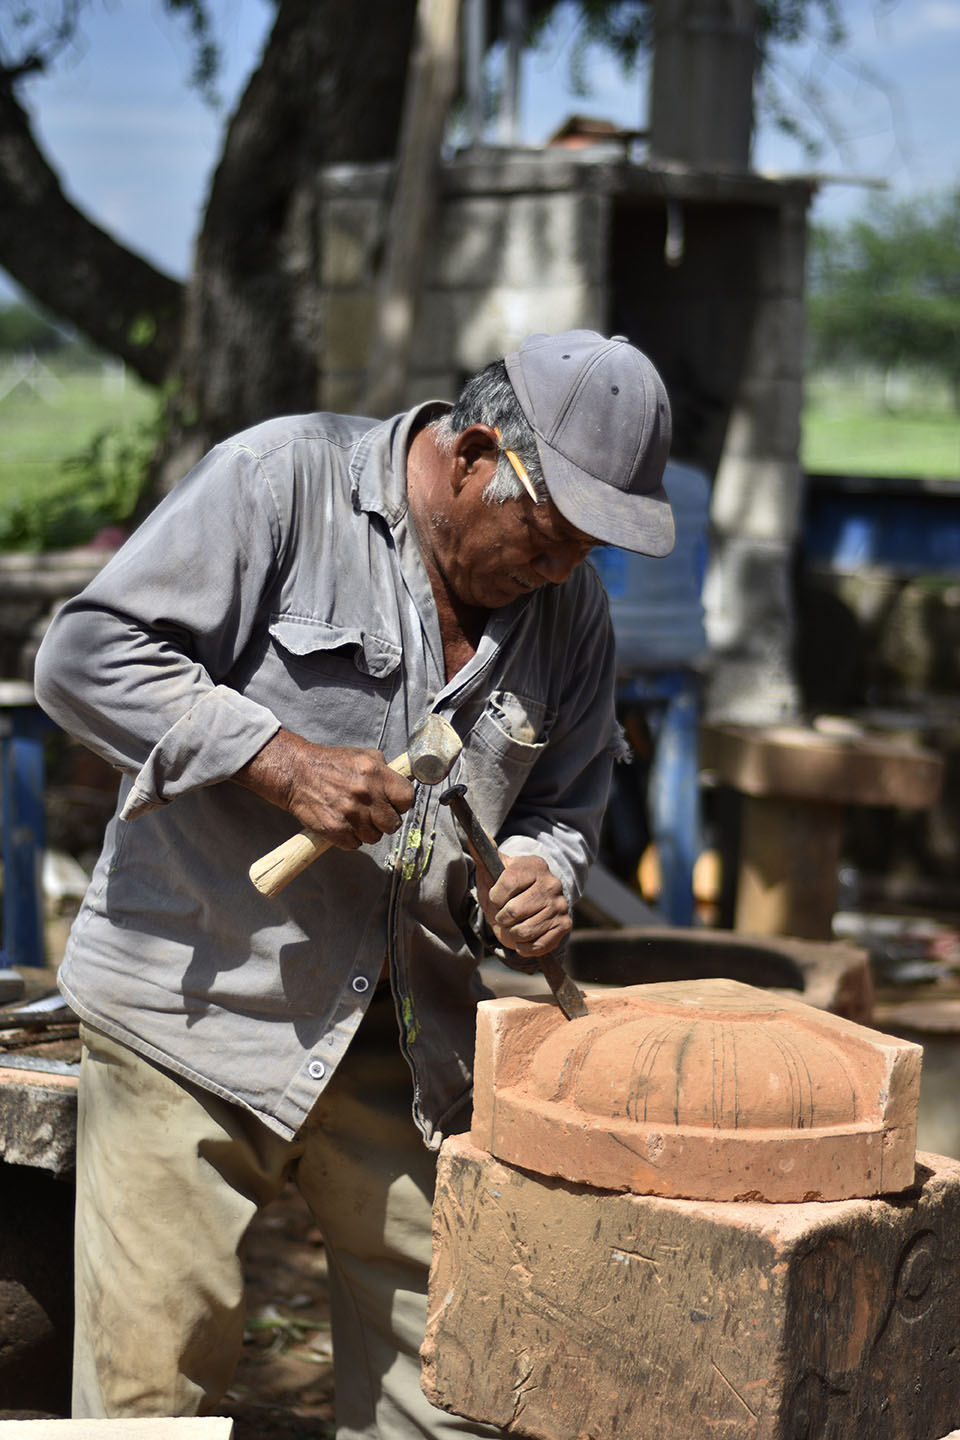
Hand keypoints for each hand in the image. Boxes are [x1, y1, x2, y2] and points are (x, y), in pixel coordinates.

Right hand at [234, 729, 413, 848]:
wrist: (297, 773)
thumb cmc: (331, 764)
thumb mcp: (363, 756)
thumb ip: (386, 770)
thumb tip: (405, 782)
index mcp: (376, 774)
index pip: (406, 798)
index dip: (401, 803)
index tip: (393, 803)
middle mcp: (365, 795)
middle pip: (393, 824)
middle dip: (385, 820)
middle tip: (373, 813)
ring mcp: (351, 815)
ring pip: (374, 837)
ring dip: (367, 831)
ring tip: (355, 817)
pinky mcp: (336, 830)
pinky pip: (355, 844)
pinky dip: (351, 838)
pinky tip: (343, 824)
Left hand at [477, 853, 571, 960]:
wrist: (530, 905)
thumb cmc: (506, 888)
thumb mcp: (493, 870)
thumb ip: (483, 852)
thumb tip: (475, 829)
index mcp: (535, 865)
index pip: (506, 884)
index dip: (495, 896)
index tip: (496, 896)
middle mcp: (552, 883)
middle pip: (513, 911)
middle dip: (501, 918)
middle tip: (504, 915)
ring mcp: (560, 905)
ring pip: (523, 931)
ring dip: (511, 933)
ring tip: (513, 925)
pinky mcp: (565, 925)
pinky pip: (537, 945)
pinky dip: (524, 946)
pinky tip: (524, 937)